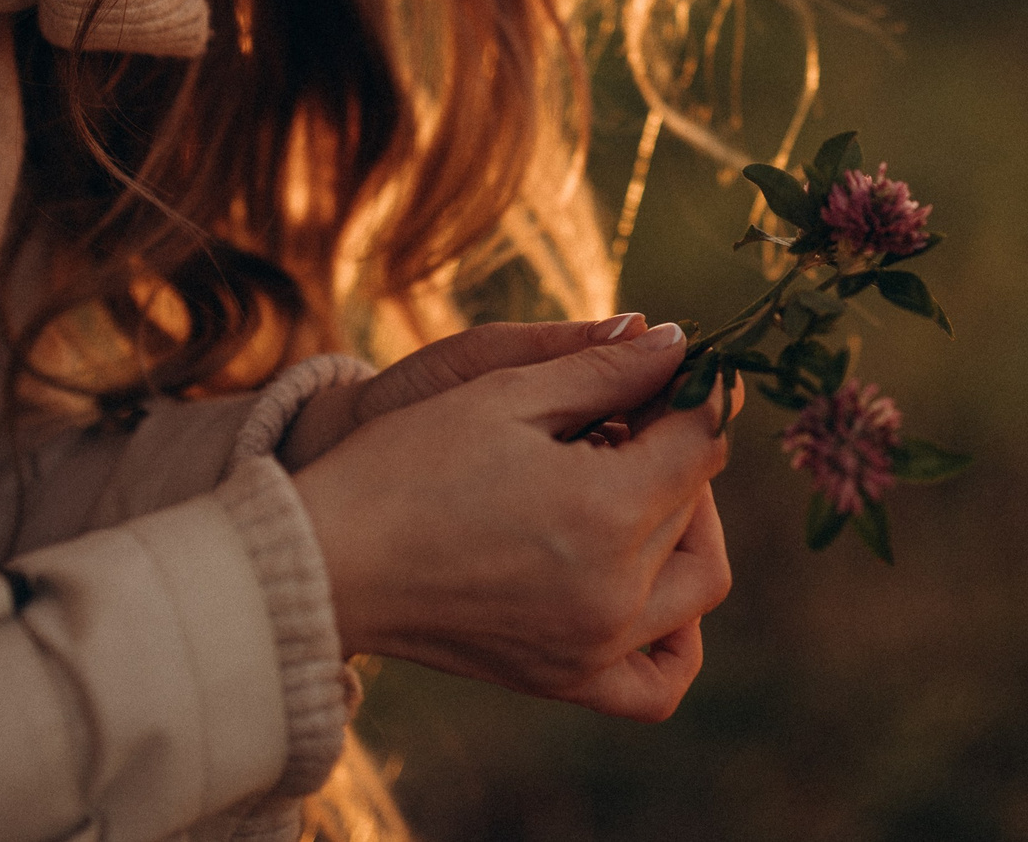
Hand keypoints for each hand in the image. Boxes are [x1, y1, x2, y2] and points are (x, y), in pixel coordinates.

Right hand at [291, 322, 733, 720]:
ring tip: (635, 489)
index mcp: (605, 510)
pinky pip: (658, 683)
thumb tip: (681, 343)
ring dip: (688, 528)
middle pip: (695, 504)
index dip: (693, 396)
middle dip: (676, 449)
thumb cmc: (405, 464)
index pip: (702, 443)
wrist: (325, 564)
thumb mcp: (505, 392)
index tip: (669, 372)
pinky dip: (677, 640)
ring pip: (697, 583)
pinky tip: (648, 588)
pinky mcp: (565, 680)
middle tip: (628, 416)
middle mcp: (616, 590)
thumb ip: (605, 368)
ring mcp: (595, 646)